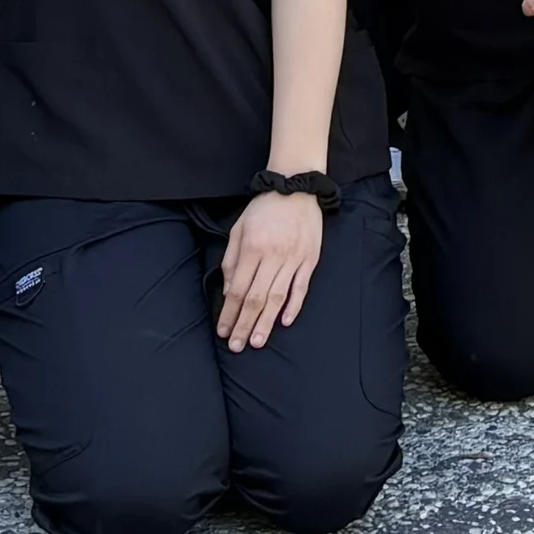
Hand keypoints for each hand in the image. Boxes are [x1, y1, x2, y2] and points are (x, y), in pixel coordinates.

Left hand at [217, 190, 324, 349]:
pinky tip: (285, 322)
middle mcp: (273, 256)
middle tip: (237, 346)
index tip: (223, 331)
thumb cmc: (264, 208)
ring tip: (257, 342)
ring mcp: (293, 259)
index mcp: (252, 248)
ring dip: (266, 322)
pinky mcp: (310, 259)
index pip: (238, 289)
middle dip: (244, 324)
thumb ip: (232, 260)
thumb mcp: (239, 229)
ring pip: (277, 297)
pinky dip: (294, 306)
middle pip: (256, 298)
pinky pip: (301, 287)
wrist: (296, 187)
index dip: (229, 313)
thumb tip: (229, 291)